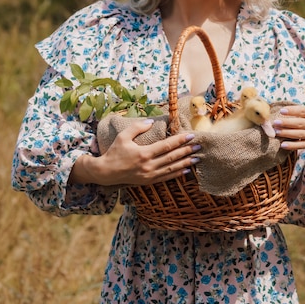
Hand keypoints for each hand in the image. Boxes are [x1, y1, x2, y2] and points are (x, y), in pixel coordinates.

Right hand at [69, 119, 200, 186]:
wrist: (105, 172)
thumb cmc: (114, 152)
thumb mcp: (123, 136)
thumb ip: (137, 127)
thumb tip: (151, 121)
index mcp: (143, 153)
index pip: (166, 145)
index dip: (179, 140)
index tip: (190, 135)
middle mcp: (148, 165)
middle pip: (172, 157)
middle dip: (187, 151)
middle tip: (199, 146)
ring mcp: (149, 175)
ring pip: (171, 168)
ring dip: (185, 163)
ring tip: (197, 158)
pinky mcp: (148, 181)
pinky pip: (166, 178)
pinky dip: (177, 174)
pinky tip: (185, 170)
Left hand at [273, 82, 304, 151]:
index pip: (303, 111)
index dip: (293, 111)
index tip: (282, 111)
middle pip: (300, 124)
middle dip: (287, 123)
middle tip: (275, 122)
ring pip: (300, 135)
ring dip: (287, 134)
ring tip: (276, 132)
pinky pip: (302, 145)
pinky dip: (293, 146)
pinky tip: (283, 145)